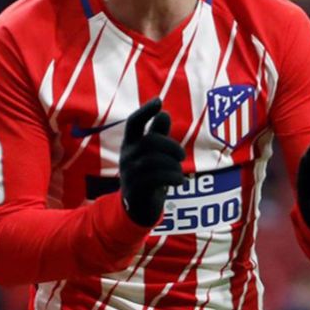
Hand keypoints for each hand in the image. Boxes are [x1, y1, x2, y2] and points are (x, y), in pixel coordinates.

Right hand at [119, 98, 185, 226]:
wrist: (138, 208)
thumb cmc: (149, 174)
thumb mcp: (154, 154)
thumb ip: (158, 135)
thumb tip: (164, 113)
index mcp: (130, 143)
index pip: (133, 122)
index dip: (145, 111)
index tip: (159, 101)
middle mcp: (127, 155)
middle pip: (150, 141)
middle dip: (172, 146)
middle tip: (182, 156)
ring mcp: (128, 173)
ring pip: (155, 161)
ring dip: (173, 165)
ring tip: (179, 172)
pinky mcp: (135, 189)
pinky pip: (157, 178)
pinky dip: (173, 177)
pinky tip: (180, 181)